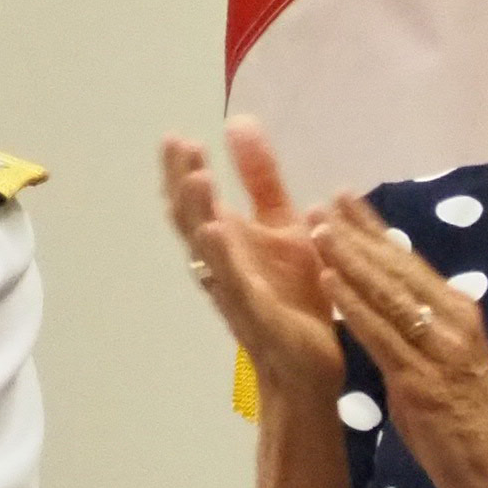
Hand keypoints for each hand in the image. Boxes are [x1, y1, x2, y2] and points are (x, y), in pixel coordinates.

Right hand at [161, 119, 345, 405]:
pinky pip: (236, 285)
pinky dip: (223, 259)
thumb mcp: (283, 225)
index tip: (176, 137)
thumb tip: (237, 122)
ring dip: (199, 214)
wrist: (310, 366)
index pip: (195, 201)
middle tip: (179, 145)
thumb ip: (261, 179)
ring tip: (196, 178)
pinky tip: (217, 231)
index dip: (182, 170)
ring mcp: (236, 291)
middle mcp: (221, 265)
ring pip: (207, 251)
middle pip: (191, 221)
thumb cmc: (294, 296)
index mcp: (227, 242)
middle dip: (183, 183)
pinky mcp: (259, 315)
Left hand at [308, 197, 487, 487]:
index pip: (410, 262)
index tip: (345, 199)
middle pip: (398, 268)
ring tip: (316, 231)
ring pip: (387, 294)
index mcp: (459, 314)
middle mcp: (454, 322)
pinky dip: (353, 306)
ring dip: (350, 260)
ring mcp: (439, 350)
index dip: (376, 229)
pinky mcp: (422, 380)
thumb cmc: (466, 425)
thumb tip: (385, 303)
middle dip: (357, 234)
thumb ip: (419, 332)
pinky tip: (328, 282)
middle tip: (322, 204)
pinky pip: (381, 335)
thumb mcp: (445, 363)